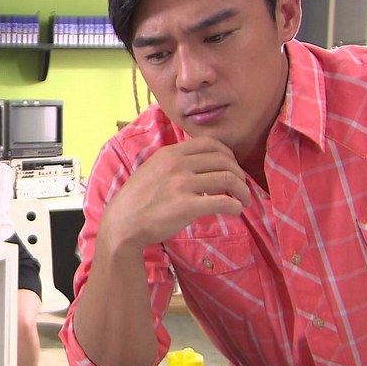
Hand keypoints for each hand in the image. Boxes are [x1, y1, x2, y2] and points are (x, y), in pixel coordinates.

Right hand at [100, 136, 250, 249]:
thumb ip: (175, 162)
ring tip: (243, 201)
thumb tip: (203, 163)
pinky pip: (223, 202)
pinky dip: (236, 206)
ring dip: (242, 191)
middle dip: (239, 174)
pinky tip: (236, 210)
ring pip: (228, 179)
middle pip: (224, 160)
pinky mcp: (187, 206)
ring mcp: (182, 184)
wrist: (122, 223)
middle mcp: (177, 165)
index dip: (228, 154)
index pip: (210, 143)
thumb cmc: (138, 199)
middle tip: (241, 188)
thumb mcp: (152, 169)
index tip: (232, 167)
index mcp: (170, 153)